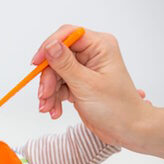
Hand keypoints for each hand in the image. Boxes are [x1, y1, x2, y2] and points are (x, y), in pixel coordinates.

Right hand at [32, 24, 150, 147]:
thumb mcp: (86, 85)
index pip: (68, 35)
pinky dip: (53, 98)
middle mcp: (91, 54)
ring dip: (48, 91)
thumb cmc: (116, 107)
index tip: (36, 63)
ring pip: (54, 73)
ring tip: (48, 107)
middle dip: (48, 78)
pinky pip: (58, 85)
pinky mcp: (78, 83)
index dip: (49, 46)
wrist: (126, 129)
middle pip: (57, 57)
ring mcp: (83, 69)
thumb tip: (50, 45)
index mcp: (99, 46)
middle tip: (44, 95)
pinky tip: (54, 110)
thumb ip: (65, 64)